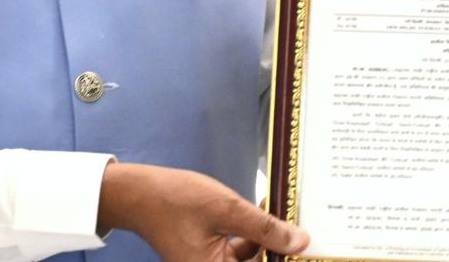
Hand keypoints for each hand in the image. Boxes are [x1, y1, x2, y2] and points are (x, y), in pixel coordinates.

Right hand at [98, 162, 310, 261]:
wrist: (139, 193)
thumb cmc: (175, 200)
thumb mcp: (228, 209)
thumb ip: (265, 228)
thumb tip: (301, 243)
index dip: (284, 257)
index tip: (309, 249)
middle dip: (277, 247)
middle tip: (301, 228)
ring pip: (251, 257)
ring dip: (266, 238)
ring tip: (281, 210)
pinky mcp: (208, 256)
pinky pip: (239, 250)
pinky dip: (252, 234)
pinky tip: (262, 210)